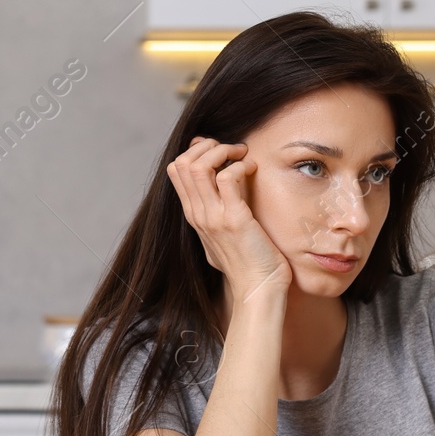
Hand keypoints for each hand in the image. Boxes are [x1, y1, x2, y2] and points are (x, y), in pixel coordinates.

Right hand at [166, 136, 290, 300]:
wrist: (258, 289)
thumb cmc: (248, 262)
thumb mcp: (222, 234)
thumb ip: (216, 212)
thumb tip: (219, 189)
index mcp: (193, 215)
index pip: (176, 169)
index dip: (196, 151)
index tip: (221, 153)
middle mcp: (198, 214)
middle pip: (182, 162)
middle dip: (208, 146)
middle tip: (233, 150)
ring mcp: (213, 217)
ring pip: (199, 166)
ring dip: (222, 151)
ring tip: (241, 155)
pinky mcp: (234, 219)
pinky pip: (227, 178)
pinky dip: (240, 165)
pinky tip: (253, 169)